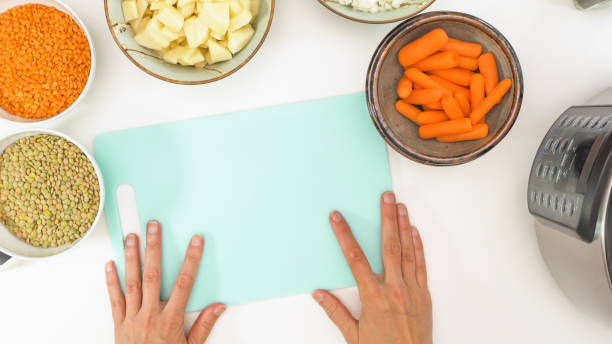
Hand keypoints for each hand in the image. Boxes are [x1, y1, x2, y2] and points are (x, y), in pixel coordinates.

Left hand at [105, 221, 225, 343]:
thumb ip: (204, 326)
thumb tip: (219, 306)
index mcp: (170, 320)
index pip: (184, 283)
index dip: (191, 259)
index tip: (196, 241)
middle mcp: (150, 315)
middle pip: (153, 275)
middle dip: (154, 248)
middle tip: (153, 226)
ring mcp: (132, 318)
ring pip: (132, 282)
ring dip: (131, 257)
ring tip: (131, 237)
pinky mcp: (119, 324)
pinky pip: (114, 299)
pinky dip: (111, 281)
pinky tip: (110, 264)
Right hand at [313, 191, 431, 343]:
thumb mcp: (354, 337)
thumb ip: (336, 312)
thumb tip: (318, 294)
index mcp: (373, 297)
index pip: (354, 259)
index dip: (344, 235)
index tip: (336, 218)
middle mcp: (394, 289)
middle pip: (388, 246)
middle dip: (386, 218)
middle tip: (386, 197)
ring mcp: (412, 291)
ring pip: (408, 252)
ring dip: (404, 226)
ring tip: (401, 206)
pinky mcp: (424, 296)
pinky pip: (421, 266)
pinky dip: (418, 247)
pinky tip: (415, 232)